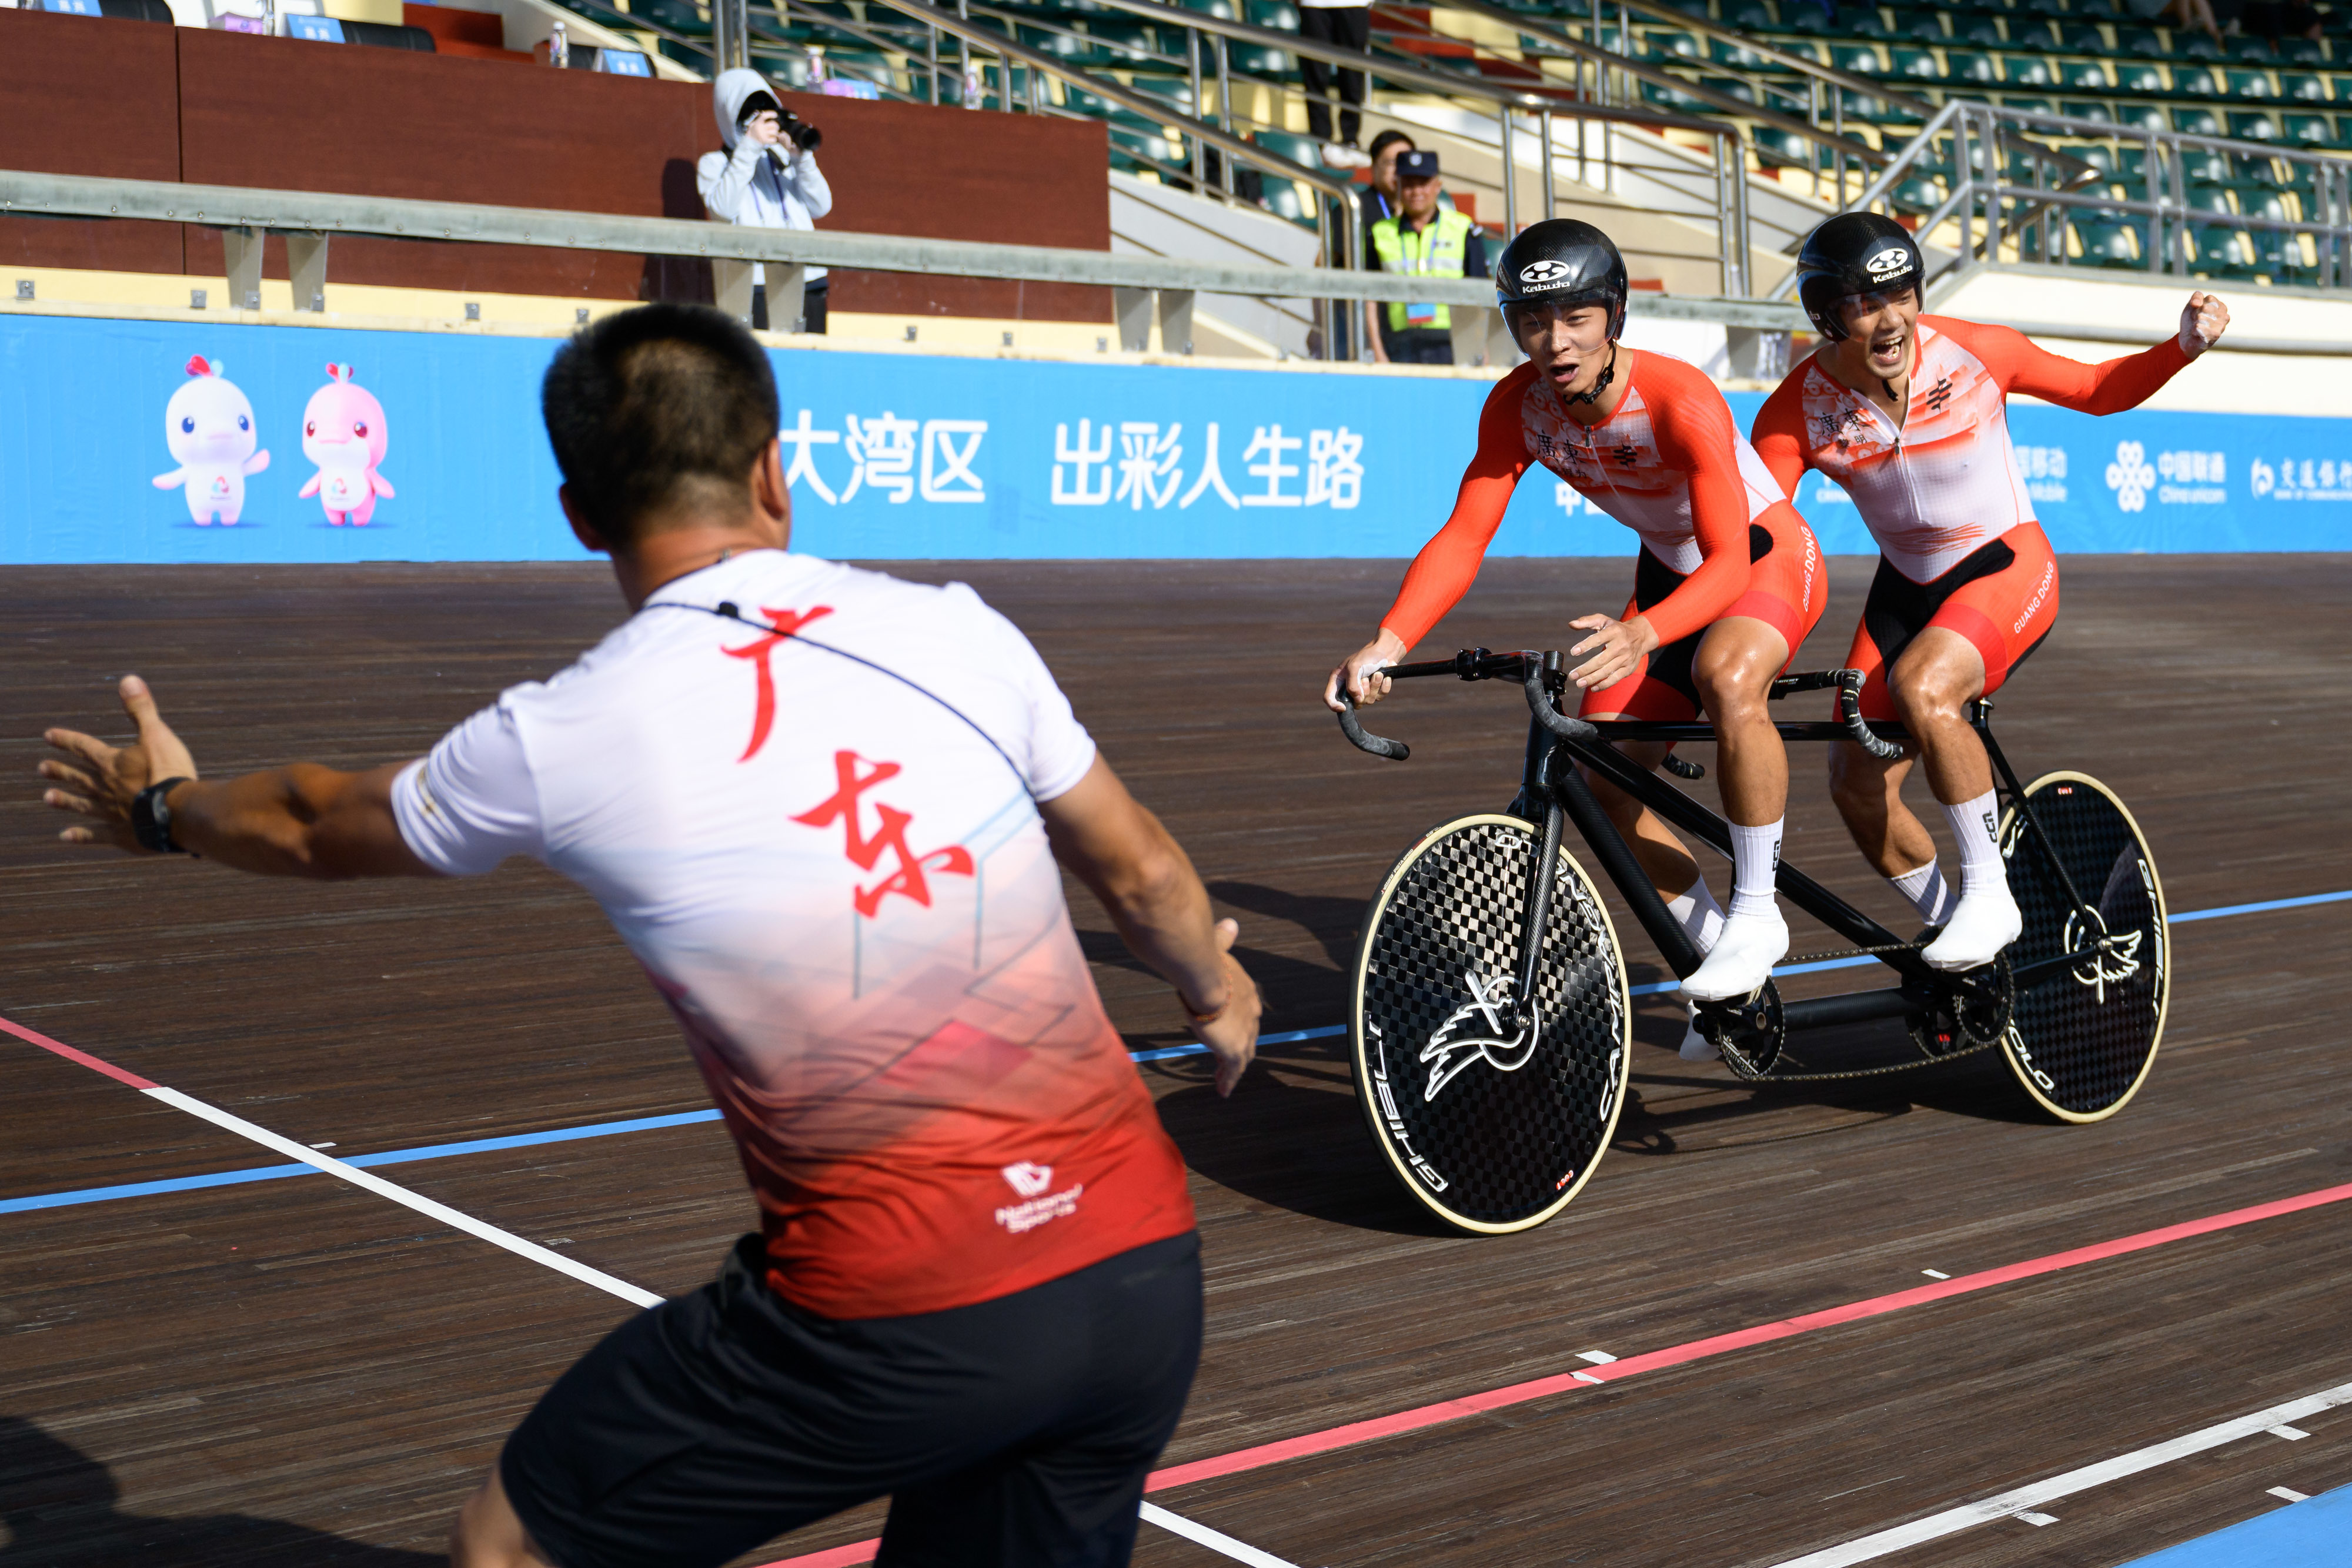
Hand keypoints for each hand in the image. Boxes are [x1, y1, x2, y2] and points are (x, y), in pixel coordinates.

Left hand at [39, 675, 199, 851]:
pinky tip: (65, 836)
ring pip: (81, 804)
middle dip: (60, 771)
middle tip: (41, 769)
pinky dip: (80, 835)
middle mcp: (104, 787)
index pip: (84, 747)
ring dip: (65, 800)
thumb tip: (128, 680)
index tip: (48, 735)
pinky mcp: (120, 834)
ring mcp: (110, 812)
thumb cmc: (169, 772)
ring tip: (47, 798)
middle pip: (78, 777)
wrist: (177, 813)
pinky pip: (95, 834)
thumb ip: (141, 709)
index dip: (66, 740)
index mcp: (112, 762)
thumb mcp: (157, 735)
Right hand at [744, 110, 783, 147]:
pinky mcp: (764, 141)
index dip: (770, 114)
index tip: (775, 115)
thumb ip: (760, 120)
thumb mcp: (754, 124)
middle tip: (775, 128)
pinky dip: (774, 140)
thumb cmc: (753, 132)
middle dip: (776, 126)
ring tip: (772, 135)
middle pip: (773, 124)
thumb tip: (769, 115)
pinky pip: (774, 139)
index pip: (764, 116)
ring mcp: (762, 135)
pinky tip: (771, 139)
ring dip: (775, 133)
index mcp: (757, 123)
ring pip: (775, 132)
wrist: (749, 143)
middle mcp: (760, 128)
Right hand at [1182, 918, 1261, 1096]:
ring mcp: (1245, 1034)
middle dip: (1241, 1046)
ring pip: (1243, 1055)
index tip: (1234, 1025)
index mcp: (1248, 992)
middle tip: (1233, 1056)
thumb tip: (1230, 924)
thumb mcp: (1218, 948)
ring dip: (1235, 1067)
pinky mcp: (1234, 1050)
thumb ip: (1224, 938)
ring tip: (1226, 1078)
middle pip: (1249, 1035)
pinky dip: (1229, 1080)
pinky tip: (1223, 1090)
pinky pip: (1232, 1071)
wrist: (1205, 979)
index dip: (1242, 1019)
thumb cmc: (1208, 962)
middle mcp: (1252, 1014)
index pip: (1248, 1010)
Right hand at [1324, 629, 1407, 712]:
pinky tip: (1384, 676)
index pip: (1329, 698)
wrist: (1385, 651)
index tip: (1343, 707)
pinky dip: (1384, 686)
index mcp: (1338, 680)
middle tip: (1366, 677)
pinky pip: (1380, 697)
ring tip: (1378, 673)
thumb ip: (1352, 685)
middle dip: (1363, 691)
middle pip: (1354, 703)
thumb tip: (1358, 700)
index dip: (1334, 705)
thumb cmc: (1367, 656)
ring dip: (1375, 686)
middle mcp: (1349, 688)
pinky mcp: (1376, 692)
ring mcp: (1363, 692)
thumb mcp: (1355, 667)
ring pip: (1369, 701)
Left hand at [1566, 613, 1658, 691]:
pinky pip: (1615, 678)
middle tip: (1572, 675)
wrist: (1640, 636)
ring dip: (1592, 679)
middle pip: (1601, 660)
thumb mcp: (1603, 620)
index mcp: (1614, 631)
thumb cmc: (1616, 628)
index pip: (1598, 639)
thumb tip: (1571, 624)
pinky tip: (1593, 688)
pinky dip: (1604, 684)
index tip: (1572, 652)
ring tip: (1579, 683)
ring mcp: (1626, 658)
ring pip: (1607, 671)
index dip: (1585, 645)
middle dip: (1585, 669)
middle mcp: (1621, 645)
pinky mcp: (1629, 668)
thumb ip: (1586, 621)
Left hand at [2179, 290, 2228, 356]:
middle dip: (2195, 314)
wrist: (2187, 340)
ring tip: (2197, 328)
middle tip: (2196, 321)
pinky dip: (2193, 330)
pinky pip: (2198, 326)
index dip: (2198, 305)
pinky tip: (2197, 334)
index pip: (2210, 299)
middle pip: (2205, 308)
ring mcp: (2221, 326)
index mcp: (2221, 306)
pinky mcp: (2215, 335)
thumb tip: (2197, 304)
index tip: (2197, 312)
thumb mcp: (2192, 305)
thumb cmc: (2191, 321)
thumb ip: (2197, 297)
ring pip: (2201, 317)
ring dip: (2194, 323)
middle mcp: (2224, 316)